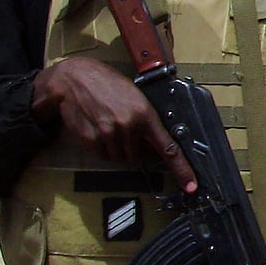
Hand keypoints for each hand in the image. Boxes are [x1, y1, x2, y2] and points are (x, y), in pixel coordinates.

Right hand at [32, 56, 196, 193]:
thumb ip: (147, 121)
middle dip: (134, 149)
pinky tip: (97, 127)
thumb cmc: (107, 84)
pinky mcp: (91, 140)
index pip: (168, 147)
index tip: (190, 185)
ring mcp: (109, 135)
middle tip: (125, 131)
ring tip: (108, 125)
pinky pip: (102, 155)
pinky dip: (101, 147)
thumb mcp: (136, 98)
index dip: (181, 168)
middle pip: (138, 157)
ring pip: (119, 157)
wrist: (75, 79)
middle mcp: (129, 127)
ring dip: (116, 148)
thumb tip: (154, 145)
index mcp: (145, 114)